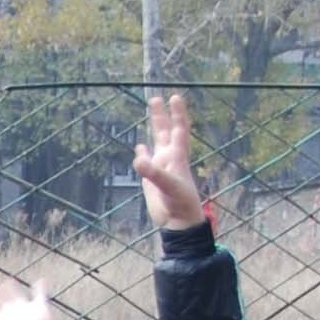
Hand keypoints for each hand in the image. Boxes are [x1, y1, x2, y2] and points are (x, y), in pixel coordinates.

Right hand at [134, 92, 209, 232]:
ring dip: (155, 128)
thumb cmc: (180, 203)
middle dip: (162, 115)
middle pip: (166, 131)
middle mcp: (170, 158)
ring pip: (157, 142)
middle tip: (156, 99)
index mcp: (177, 156)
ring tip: (152, 113)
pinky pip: (147, 161)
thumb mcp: (169, 186)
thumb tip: (138, 158)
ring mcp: (161, 168)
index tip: (174, 97)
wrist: (179, 222)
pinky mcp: (152, 179)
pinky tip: (140, 147)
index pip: (179, 129)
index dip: (178, 113)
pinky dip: (143, 153)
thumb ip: (154, 173)